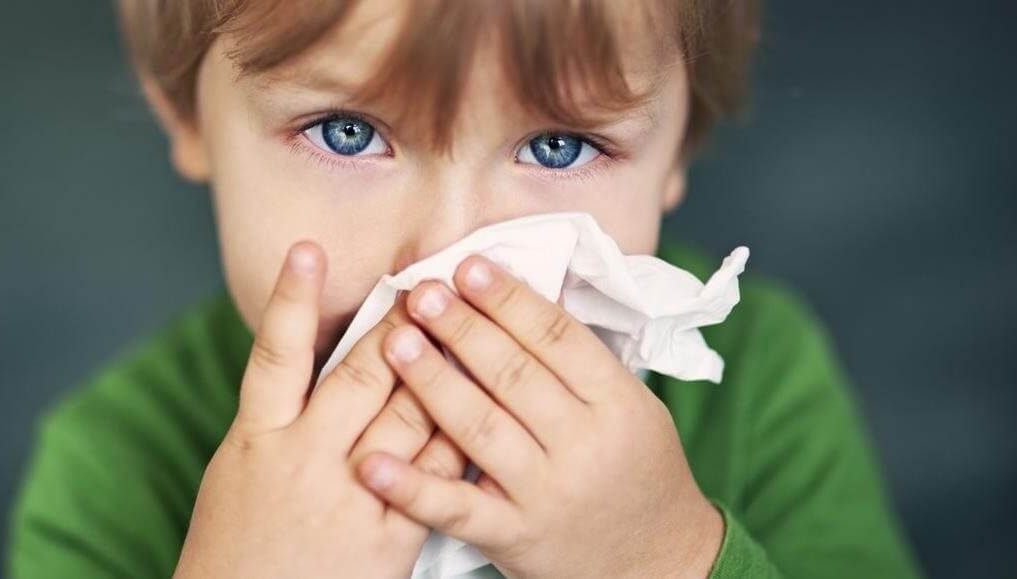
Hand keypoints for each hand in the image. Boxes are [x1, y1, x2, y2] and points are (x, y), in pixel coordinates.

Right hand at [174, 240, 462, 578]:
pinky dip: (457, 437)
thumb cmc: (234, 544)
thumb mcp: (238, 469)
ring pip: (408, 417)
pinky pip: (434, 476)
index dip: (291, 299)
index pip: (276, 355)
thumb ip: (277, 416)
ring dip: (441, 368)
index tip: (309, 248)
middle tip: (427, 283)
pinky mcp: (389, 539)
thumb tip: (312, 357)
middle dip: (399, 327)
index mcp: (257, 440)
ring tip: (465, 323)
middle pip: (361, 377)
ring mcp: (351, 500)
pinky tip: (483, 404)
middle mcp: (304, 461)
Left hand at [355, 255, 724, 578]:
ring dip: (432, 381)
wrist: (659, 563)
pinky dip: (411, 486)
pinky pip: (457, 509)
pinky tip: (371, 461)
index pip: (558, 338)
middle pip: (515, 375)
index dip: (509, 299)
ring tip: (396, 340)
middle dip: (463, 328)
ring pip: (481, 429)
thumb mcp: (632, 407)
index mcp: (619, 403)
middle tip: (422, 291)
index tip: (468, 266)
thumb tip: (520, 294)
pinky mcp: (513, 536)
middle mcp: (584, 445)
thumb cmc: (636, 471)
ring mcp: (547, 493)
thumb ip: (580, 362)